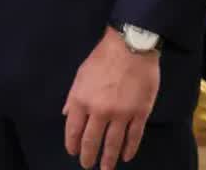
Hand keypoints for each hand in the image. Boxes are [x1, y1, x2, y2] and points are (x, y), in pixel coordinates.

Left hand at [62, 28, 159, 169]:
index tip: (73, 152)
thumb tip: (66, 114)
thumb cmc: (103, 58)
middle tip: (87, 165)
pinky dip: (129, 149)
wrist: (131, 46)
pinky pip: (134, 137)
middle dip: (88, 157)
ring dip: (108, 159)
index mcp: (81, 100)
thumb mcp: (81, 74)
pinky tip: (126, 156)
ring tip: (106, 169)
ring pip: (113, 144)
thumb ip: (73, 96)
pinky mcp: (139, 113)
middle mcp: (99, 111)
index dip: (72, 144)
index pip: (73, 130)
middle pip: (92, 141)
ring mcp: (121, 114)